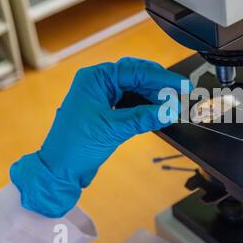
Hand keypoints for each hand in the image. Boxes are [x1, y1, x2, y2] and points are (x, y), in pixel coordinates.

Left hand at [11, 57, 190, 217]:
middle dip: (161, 86)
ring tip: (173, 106)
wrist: (59, 171)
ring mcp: (104, 97)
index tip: (182, 85)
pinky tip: (159, 113)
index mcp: (95, 79)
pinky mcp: (108, 111)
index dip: (162, 78)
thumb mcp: (112, 129)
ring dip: (155, 97)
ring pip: (137, 90)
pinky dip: (147, 108)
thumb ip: (142, 118)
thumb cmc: (74, 147)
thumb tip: (170, 111)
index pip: (135, 72)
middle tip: (182, 94)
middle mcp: (99, 83)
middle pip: (138, 77)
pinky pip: (133, 103)